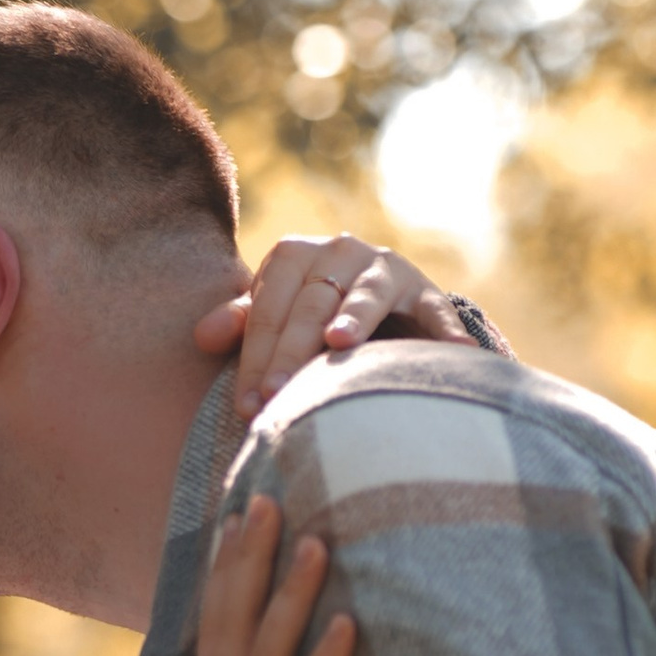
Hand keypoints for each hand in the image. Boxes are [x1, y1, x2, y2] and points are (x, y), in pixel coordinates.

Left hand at [195, 232, 476, 420]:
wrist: (381, 302)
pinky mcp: (426, 291)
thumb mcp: (276, 316)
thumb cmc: (311, 316)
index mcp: (295, 254)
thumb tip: (201, 337)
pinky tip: (454, 353)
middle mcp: (341, 251)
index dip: (255, 355)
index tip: (247, 404)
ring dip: (354, 319)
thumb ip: (243, 325)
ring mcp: (385, 269)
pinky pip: (436, 312)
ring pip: (364, 295)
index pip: (269, 306)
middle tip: (276, 398)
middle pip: (310, 304)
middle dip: (290, 353)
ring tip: (340, 345)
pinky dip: (445, 331)